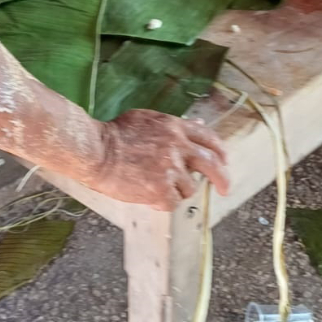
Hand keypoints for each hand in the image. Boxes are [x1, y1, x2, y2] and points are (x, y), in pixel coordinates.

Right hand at [91, 109, 228, 209]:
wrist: (95, 151)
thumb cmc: (114, 134)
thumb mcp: (148, 119)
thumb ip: (175, 124)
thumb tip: (198, 123)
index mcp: (175, 128)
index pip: (208, 138)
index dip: (219, 152)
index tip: (224, 161)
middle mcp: (178, 147)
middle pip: (213, 164)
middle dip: (223, 179)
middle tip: (225, 189)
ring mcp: (170, 169)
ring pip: (189, 188)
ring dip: (177, 191)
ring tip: (155, 187)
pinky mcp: (161, 189)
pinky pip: (173, 202)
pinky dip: (162, 202)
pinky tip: (149, 197)